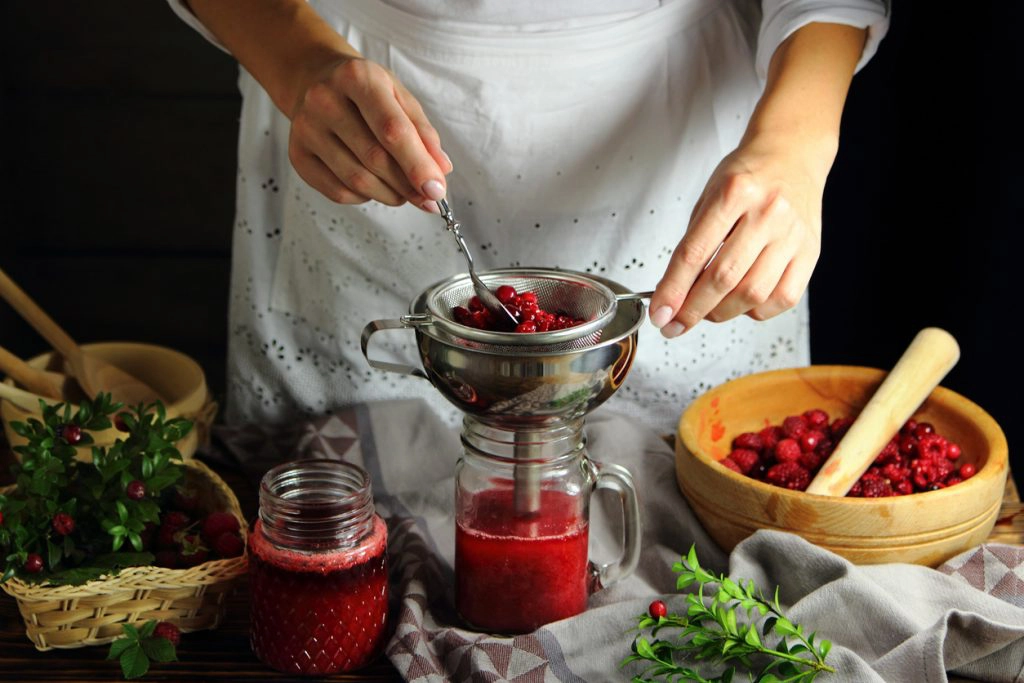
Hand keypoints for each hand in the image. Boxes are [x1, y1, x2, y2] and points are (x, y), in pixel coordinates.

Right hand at [288, 56, 452, 210]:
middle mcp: (325, 100)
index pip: (392, 130)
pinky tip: (375, 185)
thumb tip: (441, 171)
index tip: (437, 190)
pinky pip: (338, 192)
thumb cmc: (365, 91)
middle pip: (375, 159)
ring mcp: (306, 129)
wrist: (316, 80)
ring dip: (390, 195)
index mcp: (357, 78)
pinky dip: (365, 197)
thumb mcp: (399, 97)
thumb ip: (423, 133)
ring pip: (357, 181)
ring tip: (404, 191)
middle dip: (408, 185)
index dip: (417, 165)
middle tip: (427, 197)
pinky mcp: (297, 155)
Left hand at [649, 134, 828, 336]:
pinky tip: (742, 302)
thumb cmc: (746, 177)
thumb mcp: (709, 197)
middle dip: (693, 310)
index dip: (672, 291)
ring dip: (722, 313)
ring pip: (753, 294)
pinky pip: (782, 298)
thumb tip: (673, 294)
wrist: (792, 155)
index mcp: (734, 192)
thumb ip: (692, 244)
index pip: (694, 253)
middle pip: (723, 278)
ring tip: (707, 310)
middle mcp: (767, 212)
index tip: (659, 314)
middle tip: (676, 323)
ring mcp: (792, 234)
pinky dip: (756, 311)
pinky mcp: (811, 252)